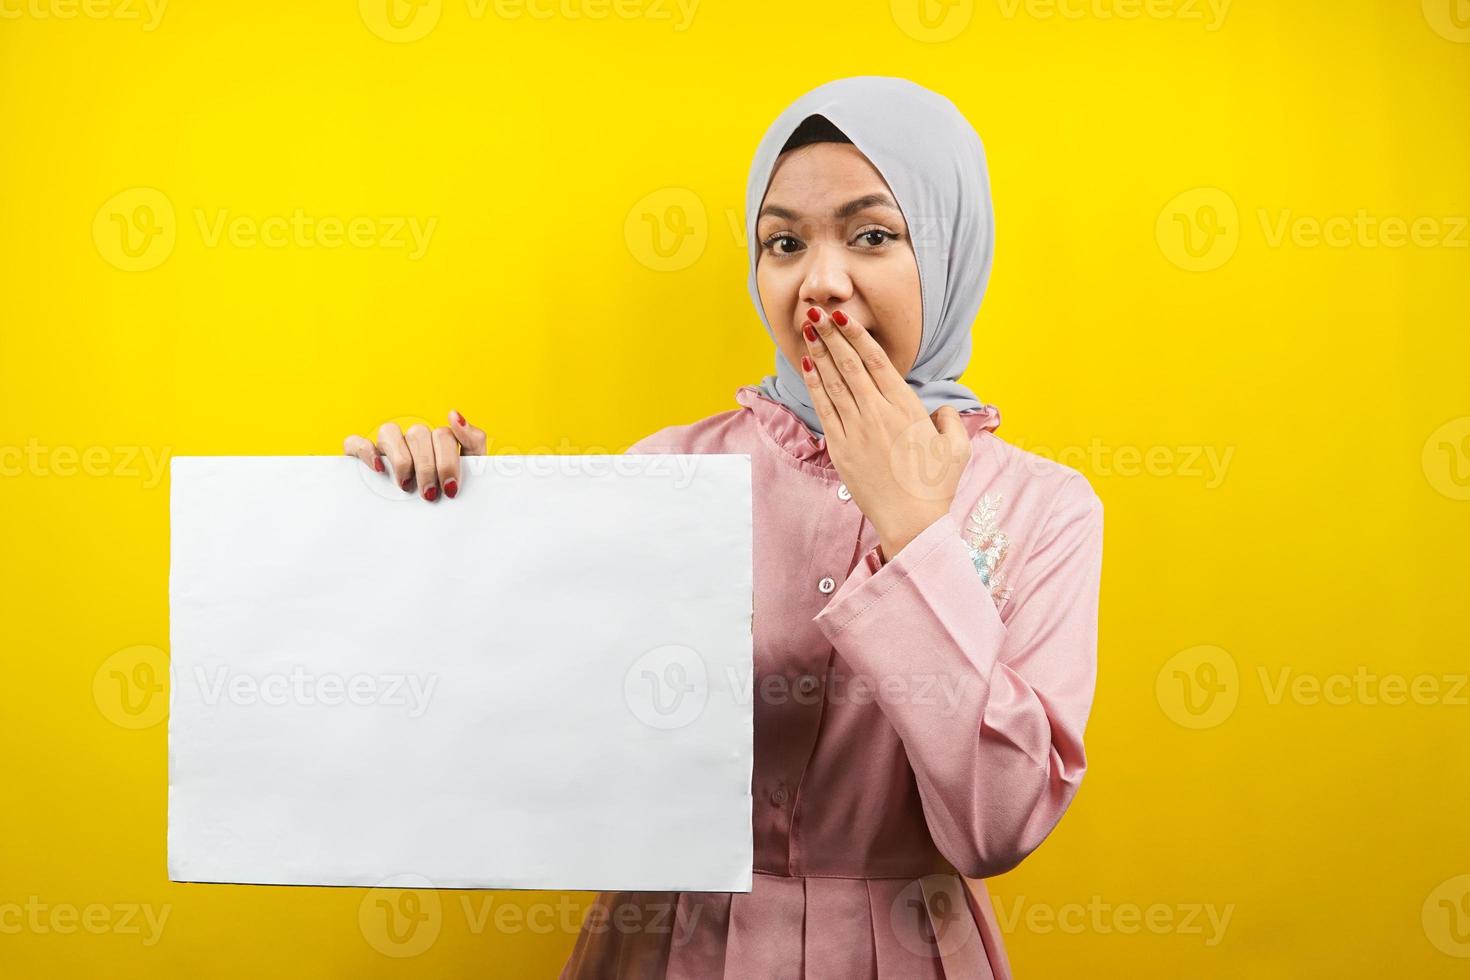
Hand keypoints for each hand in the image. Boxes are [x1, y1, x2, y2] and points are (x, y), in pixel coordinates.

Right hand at [343, 410, 487, 501]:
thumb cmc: (447, 494)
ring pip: (389, 431)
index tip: (450, 488)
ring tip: (406, 486)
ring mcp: (387, 445)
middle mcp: (412, 439)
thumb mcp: (469, 470)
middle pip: (419, 434)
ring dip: (401, 460)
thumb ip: (473, 441)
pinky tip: (380, 469)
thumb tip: (454, 415)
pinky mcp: (360, 455)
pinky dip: (366, 452)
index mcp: (437, 441)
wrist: (425, 525)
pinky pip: (356, 442)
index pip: (443, 434)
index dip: (447, 461)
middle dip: (427, 467)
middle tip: (430, 494)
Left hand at [797, 306, 971, 561]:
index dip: (857, 336)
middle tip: (815, 311)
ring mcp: (856, 430)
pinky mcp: (840, 448)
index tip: (843, 317)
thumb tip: (942, 410)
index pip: (877, 362)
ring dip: (819, 353)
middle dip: (831, 335)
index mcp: (906, 408)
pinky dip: (814, 385)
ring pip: (833, 383)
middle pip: (849, 365)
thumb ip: (951, 420)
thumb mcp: (958, 449)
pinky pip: (824, 408)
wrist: (911, 522)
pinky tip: (806, 365)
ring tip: (806, 329)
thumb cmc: (935, 486)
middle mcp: (878, 413)